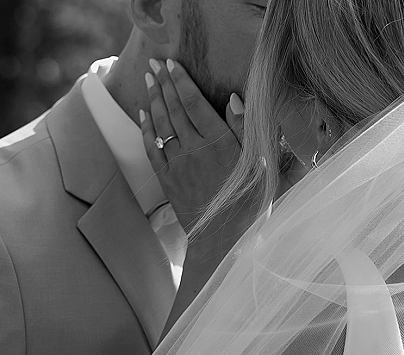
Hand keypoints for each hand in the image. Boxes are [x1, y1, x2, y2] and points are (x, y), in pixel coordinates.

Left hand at [140, 59, 258, 259]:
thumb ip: (246, 132)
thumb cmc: (248, 207)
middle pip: (175, 108)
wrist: (223, 242)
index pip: (195, 103)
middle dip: (164, 83)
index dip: (182, 81)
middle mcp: (194, 149)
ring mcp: (178, 165)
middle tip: (155, 63)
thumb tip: (233, 100)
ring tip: (148, 78)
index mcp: (218, 143)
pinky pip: (152, 149)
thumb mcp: (259, 168)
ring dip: (154, 99)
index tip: (173, 63)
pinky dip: (147, 128)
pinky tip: (144, 113)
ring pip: (162, 124)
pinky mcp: (168, 181)